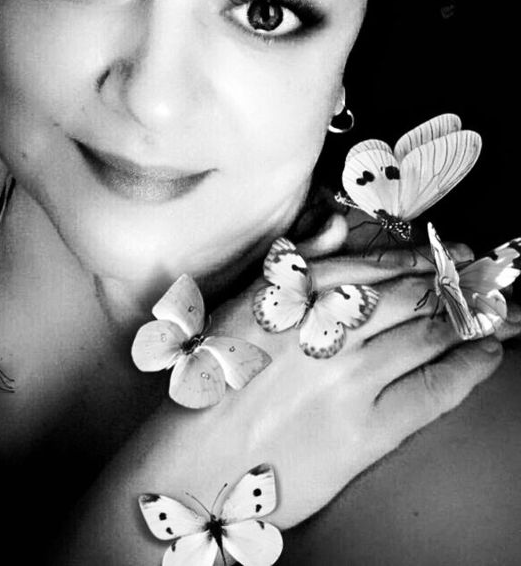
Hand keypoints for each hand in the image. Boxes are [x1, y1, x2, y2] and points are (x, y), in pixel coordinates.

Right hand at [206, 218, 517, 527]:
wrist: (196, 464)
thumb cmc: (215, 383)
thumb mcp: (242, 306)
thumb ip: (292, 263)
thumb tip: (336, 224)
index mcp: (294, 293)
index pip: (376, 265)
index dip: (420, 259)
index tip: (445, 256)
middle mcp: (325, 327)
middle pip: (411, 295)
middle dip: (454, 284)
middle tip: (480, 279)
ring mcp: (348, 378)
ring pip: (429, 334)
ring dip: (469, 320)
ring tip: (492, 314)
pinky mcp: (365, 430)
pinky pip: (433, 390)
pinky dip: (468, 368)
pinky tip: (485, 355)